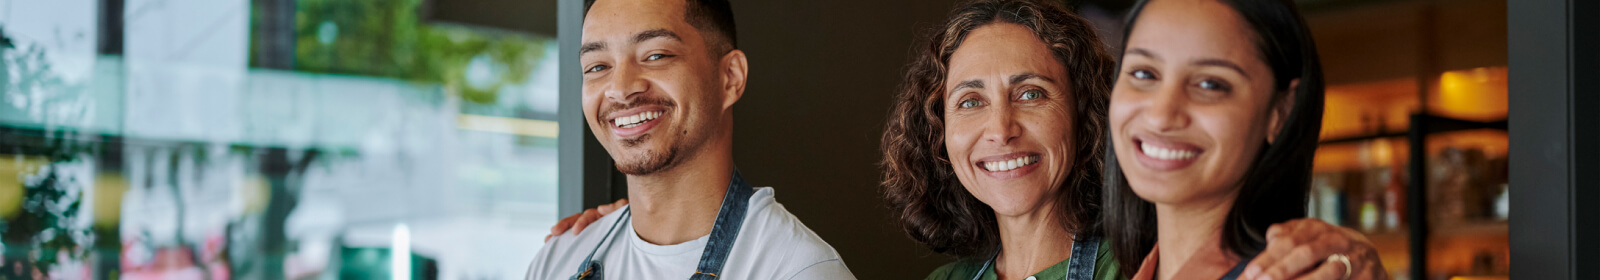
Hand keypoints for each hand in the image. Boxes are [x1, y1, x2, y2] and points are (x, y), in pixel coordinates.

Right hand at [545, 198, 628, 241]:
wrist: (638, 234)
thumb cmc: (634, 221)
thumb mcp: (627, 212)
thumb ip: (618, 208)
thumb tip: (601, 209)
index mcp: (602, 214)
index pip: (589, 215)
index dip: (581, 222)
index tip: (575, 231)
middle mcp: (594, 220)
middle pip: (576, 220)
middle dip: (565, 225)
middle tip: (554, 231)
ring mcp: (591, 228)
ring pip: (572, 227)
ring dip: (560, 232)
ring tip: (549, 238)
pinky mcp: (588, 238)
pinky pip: (573, 239)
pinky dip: (561, 240)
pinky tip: (550, 242)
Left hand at [1239, 218, 1386, 279]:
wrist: (1363, 255)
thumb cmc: (1320, 249)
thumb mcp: (1300, 240)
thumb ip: (1281, 243)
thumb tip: (1262, 252)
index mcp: (1313, 227)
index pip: (1287, 241)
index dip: (1267, 258)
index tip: (1250, 274)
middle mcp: (1334, 238)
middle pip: (1305, 252)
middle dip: (1282, 269)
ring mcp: (1353, 254)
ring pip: (1329, 268)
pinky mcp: (1368, 272)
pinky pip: (1343, 279)